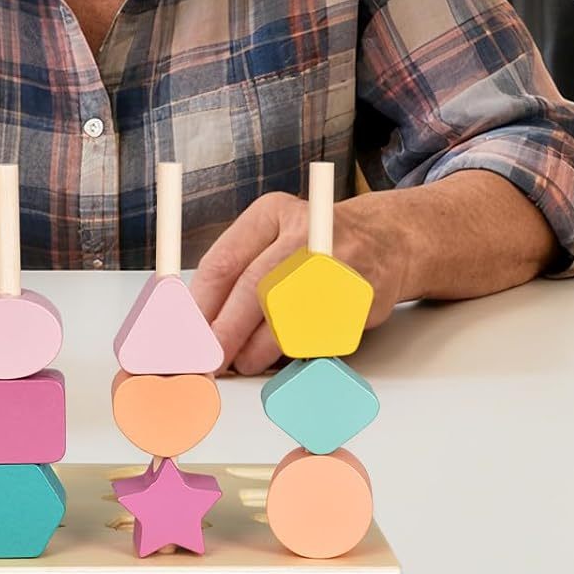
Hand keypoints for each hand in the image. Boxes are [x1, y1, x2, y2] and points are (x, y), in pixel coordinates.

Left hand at [189, 189, 416, 373]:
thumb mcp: (270, 236)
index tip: (186, 335)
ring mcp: (340, 264)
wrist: (386, 240)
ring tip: (245, 361)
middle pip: (255, 290)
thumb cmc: (311, 246)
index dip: (201, 306)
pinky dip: (295, 352)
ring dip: (259, 350)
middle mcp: (307, 232)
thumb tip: (196, 324)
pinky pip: (319, 336)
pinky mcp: (363, 298)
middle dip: (226, 332)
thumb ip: (235, 272)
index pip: (224, 262)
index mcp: (272, 213)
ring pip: (287, 318)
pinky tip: (285, 353)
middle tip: (210, 360)